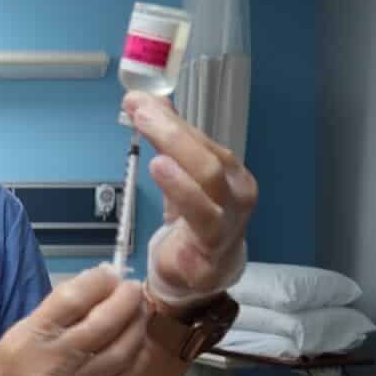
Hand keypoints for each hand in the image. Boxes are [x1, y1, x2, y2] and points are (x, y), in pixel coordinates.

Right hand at [0, 265, 147, 375]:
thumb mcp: (15, 339)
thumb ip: (53, 315)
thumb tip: (93, 287)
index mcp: (30, 339)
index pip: (74, 298)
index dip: (99, 280)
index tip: (108, 274)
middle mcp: (55, 361)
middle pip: (105, 321)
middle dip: (126, 298)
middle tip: (132, 290)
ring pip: (124, 349)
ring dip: (137, 326)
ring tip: (139, 313)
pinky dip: (137, 357)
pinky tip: (136, 346)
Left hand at [124, 92, 256, 308]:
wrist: (201, 273)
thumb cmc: (193, 224)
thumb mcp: (179, 178)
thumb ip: (166, 142)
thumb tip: (145, 101)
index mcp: (230, 173)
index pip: (201, 141)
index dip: (170, 120)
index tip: (139, 102)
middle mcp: (236, 194)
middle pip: (208, 160)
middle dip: (173, 135)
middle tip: (142, 116)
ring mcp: (228, 223)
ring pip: (209, 187)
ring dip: (181, 171)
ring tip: (157, 158)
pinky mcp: (212, 251)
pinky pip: (202, 224)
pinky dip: (184, 200)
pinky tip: (165, 187)